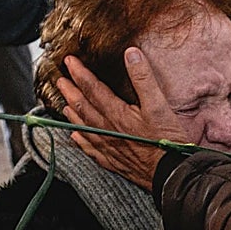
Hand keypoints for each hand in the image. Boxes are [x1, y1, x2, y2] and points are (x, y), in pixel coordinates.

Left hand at [57, 48, 187, 189]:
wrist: (170, 175)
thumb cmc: (167, 141)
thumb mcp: (159, 105)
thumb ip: (144, 79)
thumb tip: (131, 54)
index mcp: (117, 114)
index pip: (93, 89)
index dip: (80, 74)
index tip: (69, 61)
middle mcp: (108, 130)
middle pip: (83, 107)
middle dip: (70, 92)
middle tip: (60, 81)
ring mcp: (109, 147)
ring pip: (84, 128)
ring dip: (72, 114)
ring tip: (64, 104)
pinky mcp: (114, 162)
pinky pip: (91, 149)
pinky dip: (82, 141)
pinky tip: (76, 137)